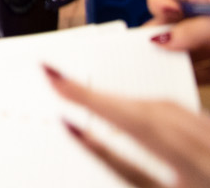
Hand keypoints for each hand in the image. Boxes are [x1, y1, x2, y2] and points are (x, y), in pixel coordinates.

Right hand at [45, 64, 209, 186]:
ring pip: (166, 106)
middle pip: (149, 110)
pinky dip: (150, 106)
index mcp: (195, 170)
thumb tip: (78, 133)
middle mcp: (208, 147)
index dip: (93, 100)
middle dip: (102, 96)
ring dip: (125, 100)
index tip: (57, 81)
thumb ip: (118, 165)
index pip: (136, 124)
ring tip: (88, 96)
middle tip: (59, 81)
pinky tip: (133, 108)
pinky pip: (182, 110)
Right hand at [147, 0, 209, 82]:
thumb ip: (195, 29)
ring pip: (183, 49)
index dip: (156, 2)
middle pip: (170, 24)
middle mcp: (207, 16)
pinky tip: (187, 82)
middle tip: (153, 52)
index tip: (163, 18)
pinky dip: (191, 77)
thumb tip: (163, 38)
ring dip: (173, 61)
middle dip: (160, 38)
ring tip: (166, 72)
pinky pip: (200, 70)